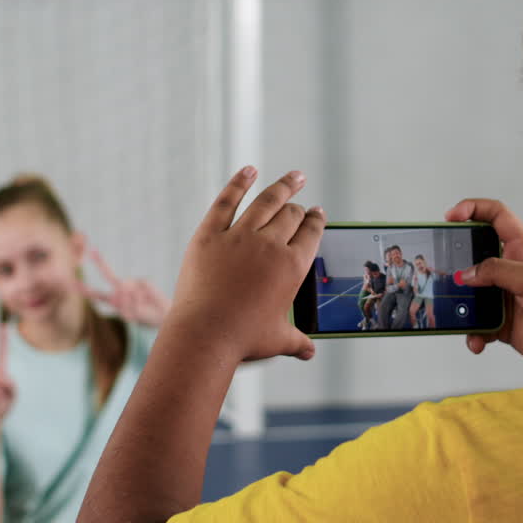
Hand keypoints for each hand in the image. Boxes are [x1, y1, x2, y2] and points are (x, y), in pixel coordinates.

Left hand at [80, 249, 170, 328]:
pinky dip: (136, 297)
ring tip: (138, 308)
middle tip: (90, 250)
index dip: (84, 289)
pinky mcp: (142, 281)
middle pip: (108, 274)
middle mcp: (121, 290)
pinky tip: (144, 300)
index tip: (72, 282)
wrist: (164, 316)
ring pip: (122, 288)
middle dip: (100, 263)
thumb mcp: (130, 315)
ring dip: (128, 302)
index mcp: (114, 301)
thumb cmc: (145, 317)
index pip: (96, 294)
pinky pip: (134, 288)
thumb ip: (122, 302)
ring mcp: (132, 284)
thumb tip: (121, 286)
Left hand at [169, 168, 324, 361]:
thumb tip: (309, 351)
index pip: (311, 232)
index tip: (317, 213)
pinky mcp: (209, 234)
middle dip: (299, 207)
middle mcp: (270, 245)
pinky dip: (239, 183)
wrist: (205, 335)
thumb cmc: (243, 339)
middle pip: (291, 214)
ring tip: (293, 177)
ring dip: (283, 186)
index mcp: (292, 266)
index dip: (316, 220)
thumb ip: (296, 340)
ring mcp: (239, 236)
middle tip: (300, 202)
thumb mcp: (276, 340)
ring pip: (266, 201)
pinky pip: (226, 201)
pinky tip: (249, 170)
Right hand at [446, 199, 522, 374]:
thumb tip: (467, 274)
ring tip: (459, 311)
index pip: (495, 216)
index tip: (451, 216)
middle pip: (473, 252)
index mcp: (522, 248)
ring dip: (461, 302)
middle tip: (443, 264)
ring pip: (469, 289)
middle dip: (456, 258)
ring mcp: (501, 293)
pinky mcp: (497, 318)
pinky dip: (471, 331)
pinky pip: (474, 321)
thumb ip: (496, 270)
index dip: (473, 208)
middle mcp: (509, 268)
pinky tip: (478, 339)